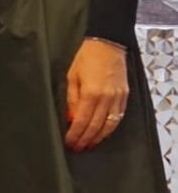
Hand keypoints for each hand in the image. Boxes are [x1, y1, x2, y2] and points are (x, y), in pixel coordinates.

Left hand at [65, 37, 129, 151]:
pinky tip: (103, 133)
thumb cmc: (85, 57)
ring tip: (89, 144)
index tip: (69, 142)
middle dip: (85, 139)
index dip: (75, 134)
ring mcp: (117, 98)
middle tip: (77, 148)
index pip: (81, 121)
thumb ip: (71, 98)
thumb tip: (70, 117)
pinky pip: (118, 117)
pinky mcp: (124, 96)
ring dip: (98, 137)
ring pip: (109, 125)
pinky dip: (110, 128)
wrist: (107, 44)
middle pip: (95, 126)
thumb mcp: (71, 76)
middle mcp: (106, 98)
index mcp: (90, 93)